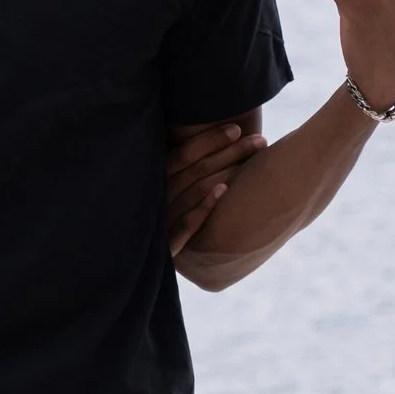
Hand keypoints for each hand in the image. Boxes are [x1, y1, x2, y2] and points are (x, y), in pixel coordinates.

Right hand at [164, 120, 265, 254]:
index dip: (210, 140)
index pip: (183, 155)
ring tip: (254, 163)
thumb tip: (217, 142)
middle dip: (230, 152)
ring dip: (226, 173)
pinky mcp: (165, 247)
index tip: (237, 129)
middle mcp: (154, 199)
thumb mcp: (161, 192)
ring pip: (195, 191)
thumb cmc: (158, 222)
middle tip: (260, 141)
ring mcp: (159, 222)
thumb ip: (181, 172)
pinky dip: (204, 207)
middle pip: (195, 169)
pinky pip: (185, 224)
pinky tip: (224, 192)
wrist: (135, 264)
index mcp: (152, 182)